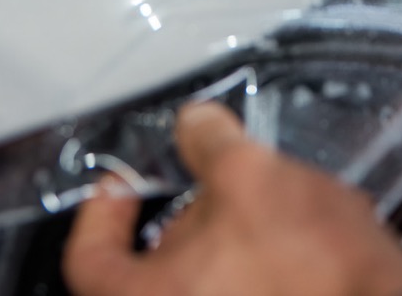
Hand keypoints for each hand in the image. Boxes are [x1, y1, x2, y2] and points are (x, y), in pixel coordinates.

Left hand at [62, 102, 401, 295]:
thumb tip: (195, 123)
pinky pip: (244, 293)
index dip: (101, 215)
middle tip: (213, 184)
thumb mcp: (252, 176)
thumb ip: (210, 145)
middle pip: (151, 273)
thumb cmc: (311, 265)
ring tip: (267, 209)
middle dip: (185, 222)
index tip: (123, 185)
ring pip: (203, 285)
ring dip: (227, 247)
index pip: (90, 259)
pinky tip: (293, 241)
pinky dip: (256, 271)